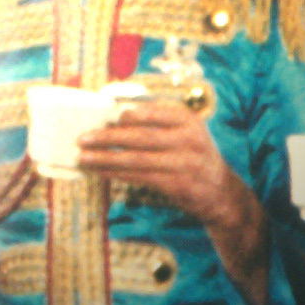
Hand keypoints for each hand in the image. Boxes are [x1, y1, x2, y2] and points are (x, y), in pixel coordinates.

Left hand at [78, 102, 269, 304]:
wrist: (221, 193)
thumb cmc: (193, 157)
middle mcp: (188, 140)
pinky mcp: (176, 185)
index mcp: (188, 120)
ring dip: (105, 159)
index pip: (152, 112)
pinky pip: (139, 177)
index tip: (101, 113)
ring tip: (83, 157)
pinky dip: (115, 174)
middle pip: (140, 136)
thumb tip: (114, 118)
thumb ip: (159, 124)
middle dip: (107, 137)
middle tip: (83, 137)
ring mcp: (184, 164)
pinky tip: (99, 171)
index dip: (124, 113)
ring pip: (136, 159)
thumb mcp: (186, 134)